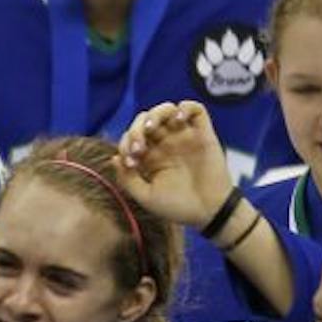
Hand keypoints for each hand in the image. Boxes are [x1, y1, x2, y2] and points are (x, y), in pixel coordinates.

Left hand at [116, 102, 232, 228]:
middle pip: (146, 119)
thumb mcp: (146, 197)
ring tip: (152, 128)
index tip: (131, 164)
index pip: (132, 136)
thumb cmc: (178, 207)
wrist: (208, 213)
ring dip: (156, 114)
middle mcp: (165, 143)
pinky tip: (178, 119)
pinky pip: (195, 109)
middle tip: (139, 147)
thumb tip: (114, 158)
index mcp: (150, 156)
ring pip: (167, 109)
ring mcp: (184, 137)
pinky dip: (185, 108)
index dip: (126, 144)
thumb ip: (127, 179)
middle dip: (136, 129)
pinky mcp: (203, 134)